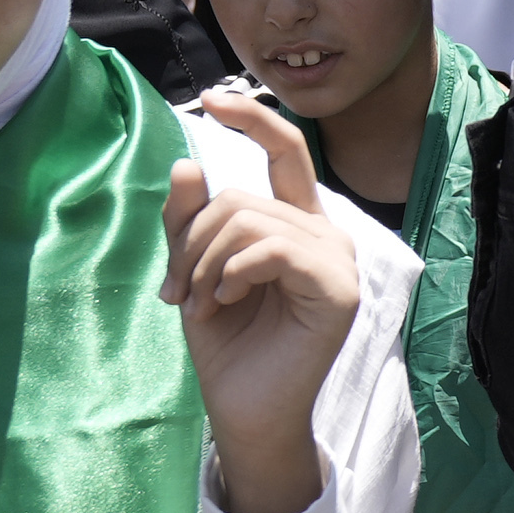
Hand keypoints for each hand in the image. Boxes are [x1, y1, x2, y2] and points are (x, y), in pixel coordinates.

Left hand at [165, 87, 360, 512]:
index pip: (286, 151)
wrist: (244, 411)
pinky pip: (270, 250)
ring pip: (249, 220)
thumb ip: (189, 220)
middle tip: (175, 288)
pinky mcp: (338, 291)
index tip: (212, 100)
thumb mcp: (194, 269)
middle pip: (243, 194)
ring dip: (205, 261)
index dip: (253, 118)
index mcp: (296, 223)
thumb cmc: (227, 344)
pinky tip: (224, 303)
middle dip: (192, 238)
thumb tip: (188, 163)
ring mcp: (337, 261)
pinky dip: (231, 274)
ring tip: (198, 301)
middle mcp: (325, 234)